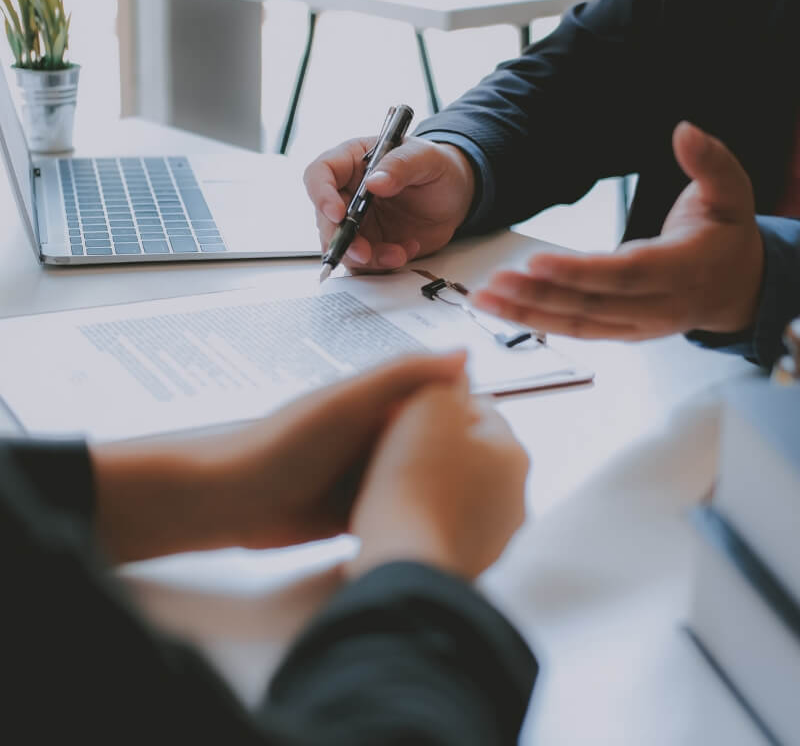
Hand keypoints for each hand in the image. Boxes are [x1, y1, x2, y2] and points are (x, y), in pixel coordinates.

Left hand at [91, 353, 466, 562]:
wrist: (231, 501)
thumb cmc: (286, 444)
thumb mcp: (348, 401)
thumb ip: (403, 376)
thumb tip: (465, 354)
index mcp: (376, 402)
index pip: (435, 399)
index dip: (467, 412)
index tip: (503, 434)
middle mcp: (375, 436)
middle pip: (431, 443)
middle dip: (460, 458)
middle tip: (503, 480)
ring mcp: (365, 474)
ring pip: (417, 479)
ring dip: (441, 491)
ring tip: (485, 509)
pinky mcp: (355, 510)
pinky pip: (396, 509)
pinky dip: (416, 516)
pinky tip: (446, 530)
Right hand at [304, 136, 474, 270]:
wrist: (455, 196)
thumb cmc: (436, 168)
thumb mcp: (426, 158)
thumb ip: (401, 165)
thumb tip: (375, 182)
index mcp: (352, 161)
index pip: (320, 174)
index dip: (322, 194)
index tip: (338, 213)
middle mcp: (348, 193)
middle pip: (325, 219)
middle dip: (342, 240)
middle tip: (363, 252)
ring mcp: (358, 222)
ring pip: (343, 246)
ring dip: (366, 258)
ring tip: (398, 253)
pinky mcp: (370, 244)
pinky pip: (365, 263)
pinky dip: (383, 264)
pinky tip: (406, 251)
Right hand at [347, 381, 528, 579]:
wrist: (402, 559)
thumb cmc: (415, 482)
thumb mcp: (429, 404)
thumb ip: (446, 378)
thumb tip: (456, 371)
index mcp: (514, 453)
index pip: (480, 409)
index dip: (439, 402)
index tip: (409, 410)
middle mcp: (515, 496)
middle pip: (471, 452)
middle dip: (438, 444)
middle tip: (398, 444)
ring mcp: (496, 535)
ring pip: (460, 490)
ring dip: (433, 482)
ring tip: (392, 481)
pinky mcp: (471, 563)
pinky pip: (446, 525)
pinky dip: (427, 517)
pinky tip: (399, 515)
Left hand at [472, 122, 764, 339]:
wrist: (736, 288)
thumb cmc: (726, 236)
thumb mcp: (732, 192)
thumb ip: (709, 161)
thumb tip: (684, 130)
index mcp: (683, 270)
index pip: (625, 274)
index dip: (579, 272)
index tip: (536, 262)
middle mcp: (657, 307)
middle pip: (590, 305)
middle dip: (538, 296)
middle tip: (493, 282)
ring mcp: (637, 326)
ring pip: (576, 324)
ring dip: (527, 314)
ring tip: (484, 298)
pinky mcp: (621, 333)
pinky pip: (577, 332)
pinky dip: (539, 323)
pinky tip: (505, 311)